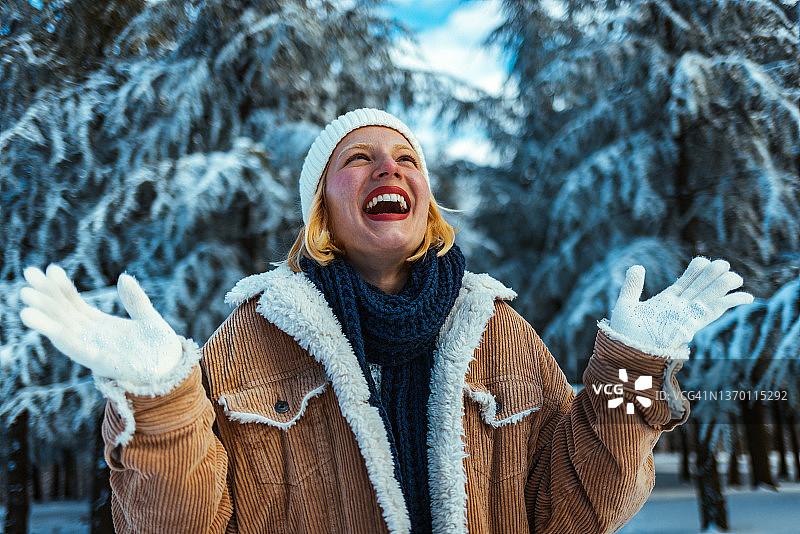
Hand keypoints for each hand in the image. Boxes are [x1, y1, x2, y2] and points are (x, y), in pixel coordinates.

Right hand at [19, 264, 181, 386]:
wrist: (174, 372)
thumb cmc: (160, 349)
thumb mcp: (148, 318)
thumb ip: (136, 300)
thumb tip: (124, 277)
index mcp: (100, 325)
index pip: (74, 303)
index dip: (61, 287)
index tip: (49, 268)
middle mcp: (93, 338)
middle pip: (63, 315)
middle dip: (45, 297)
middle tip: (28, 276)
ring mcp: (96, 351)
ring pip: (64, 334)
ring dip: (45, 322)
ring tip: (25, 309)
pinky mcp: (104, 365)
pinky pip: (82, 353)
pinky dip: (68, 341)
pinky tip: (55, 331)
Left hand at [609, 257, 752, 357]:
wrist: (626, 352)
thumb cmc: (624, 334)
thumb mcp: (626, 305)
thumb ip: (632, 286)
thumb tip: (637, 266)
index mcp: (665, 302)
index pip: (685, 282)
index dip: (696, 270)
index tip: (702, 261)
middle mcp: (679, 308)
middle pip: (701, 286)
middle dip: (713, 274)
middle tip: (723, 264)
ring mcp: (687, 316)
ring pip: (710, 297)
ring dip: (724, 286)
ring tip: (735, 276)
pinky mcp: (692, 325)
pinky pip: (714, 312)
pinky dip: (730, 303)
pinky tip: (746, 297)